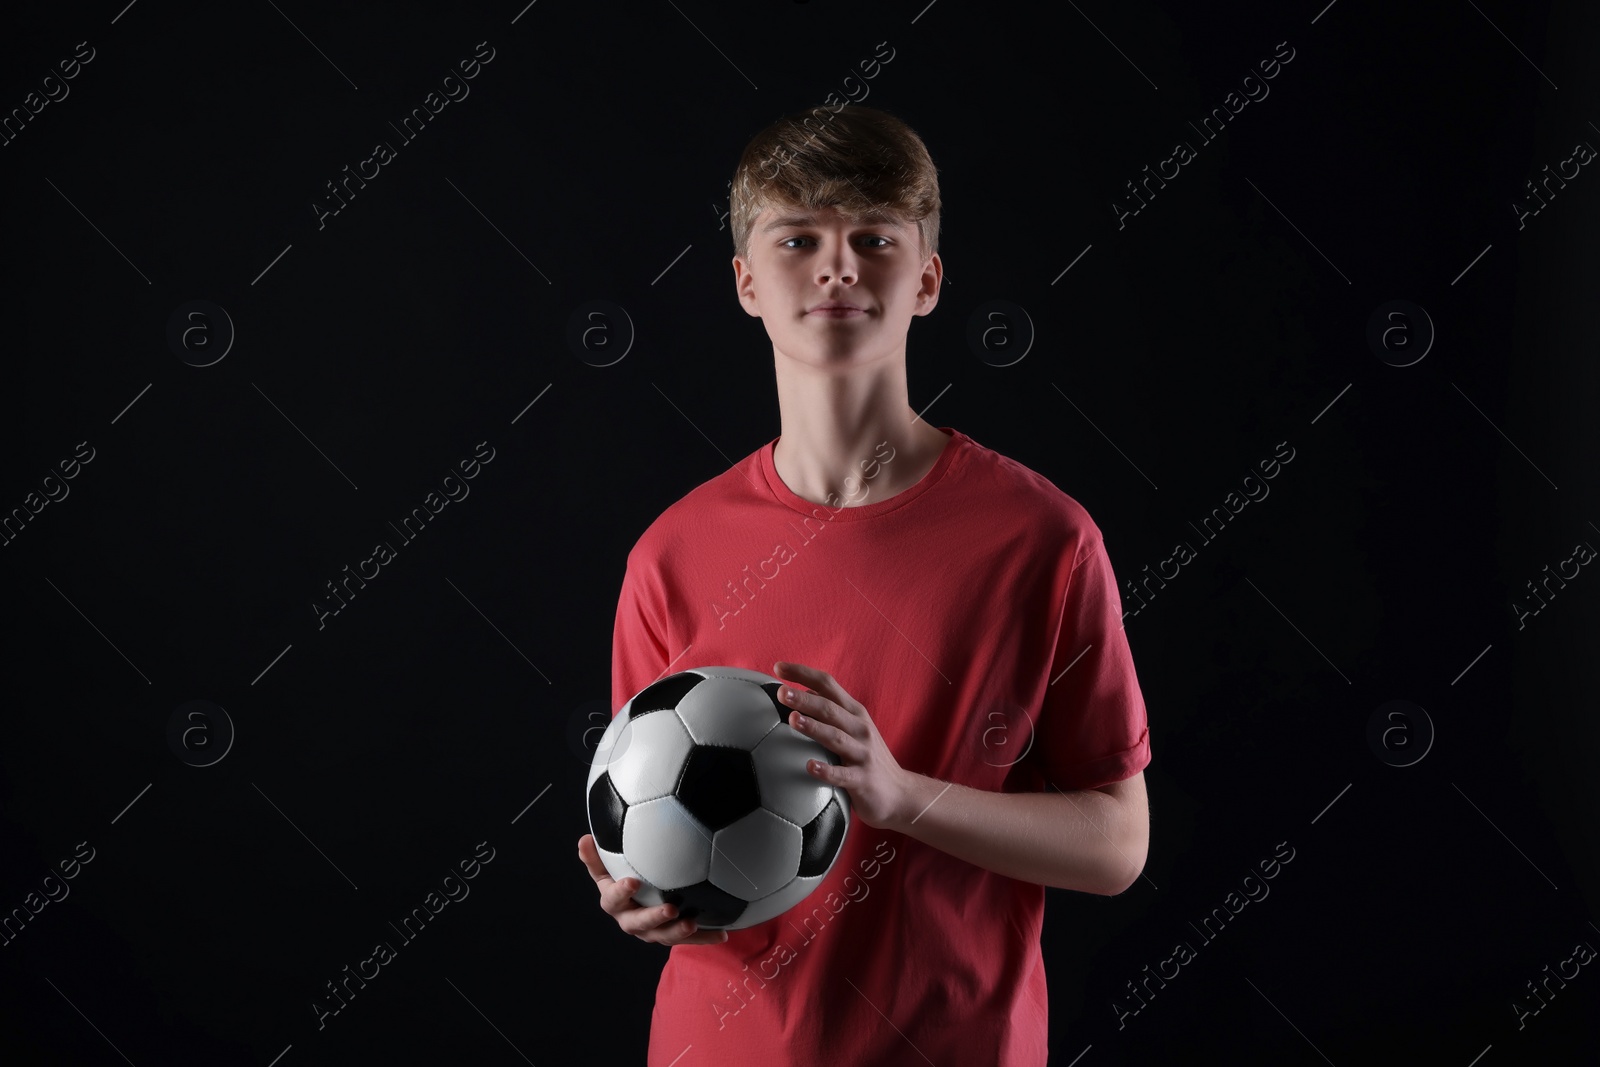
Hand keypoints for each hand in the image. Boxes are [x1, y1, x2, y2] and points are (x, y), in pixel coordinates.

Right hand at [577, 834, 728, 945]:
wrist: (638, 898)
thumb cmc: (621, 875)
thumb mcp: (607, 865)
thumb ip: (596, 856)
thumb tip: (584, 839)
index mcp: (615, 902)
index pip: (613, 900)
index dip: (621, 892)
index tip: (633, 881)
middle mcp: (631, 920)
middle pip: (639, 924)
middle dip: (654, 918)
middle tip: (670, 908)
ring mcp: (651, 931)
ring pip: (663, 936)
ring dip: (678, 932)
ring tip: (693, 923)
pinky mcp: (671, 934)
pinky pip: (688, 939)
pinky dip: (705, 937)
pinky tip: (722, 933)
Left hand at [773, 660, 908, 828]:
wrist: (900, 793)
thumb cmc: (867, 758)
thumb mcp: (853, 729)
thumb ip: (831, 711)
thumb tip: (801, 693)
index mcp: (854, 712)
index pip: (828, 685)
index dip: (804, 674)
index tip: (778, 667)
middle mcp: (860, 728)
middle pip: (830, 708)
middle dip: (805, 699)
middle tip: (781, 692)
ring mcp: (863, 753)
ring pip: (836, 737)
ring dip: (814, 727)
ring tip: (792, 719)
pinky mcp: (863, 779)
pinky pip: (842, 775)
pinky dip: (826, 770)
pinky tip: (809, 766)